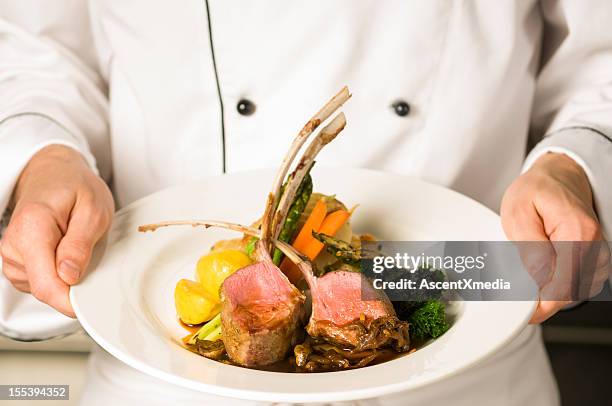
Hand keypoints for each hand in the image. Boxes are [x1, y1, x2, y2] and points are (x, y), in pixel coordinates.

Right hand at [1, 145, 113, 316]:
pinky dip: (58, 273)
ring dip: (66, 276)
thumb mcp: (93, 209)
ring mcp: (12, 256)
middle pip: (45, 289)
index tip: (89, 306)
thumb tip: (70, 277)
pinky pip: (41, 282)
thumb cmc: (75, 187)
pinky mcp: (17, 263)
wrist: (54, 174)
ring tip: (75, 245)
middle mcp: (13, 245)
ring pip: (43, 288)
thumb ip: (80, 244)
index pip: (46, 284)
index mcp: (32, 228)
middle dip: (73, 284)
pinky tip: (64, 252)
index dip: (69, 302)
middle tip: (91, 254)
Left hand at [501, 152, 609, 322]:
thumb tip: (538, 277)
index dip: (542, 305)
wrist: (559, 178)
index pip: (564, 285)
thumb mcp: (519, 211)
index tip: (523, 314)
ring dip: (549, 293)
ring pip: (573, 293)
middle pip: (569, 293)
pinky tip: (542, 275)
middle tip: (515, 295)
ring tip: (527, 275)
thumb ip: (529, 246)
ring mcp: (598, 256)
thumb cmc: (537, 190)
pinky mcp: (594, 262)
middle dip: (542, 300)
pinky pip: (576, 286)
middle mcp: (595, 247)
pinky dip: (557, 286)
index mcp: (578, 233)